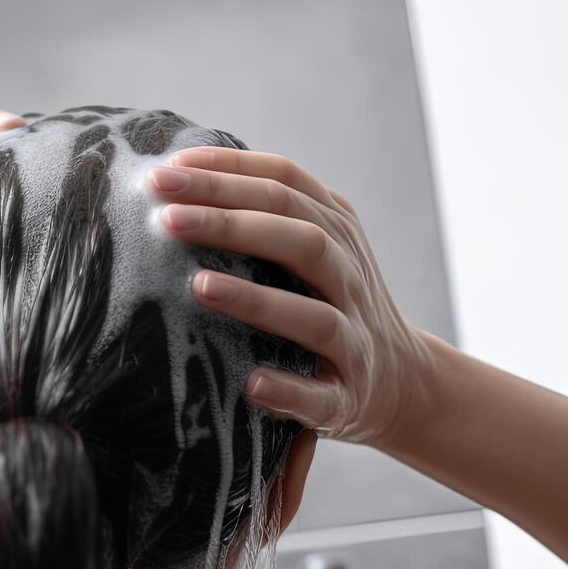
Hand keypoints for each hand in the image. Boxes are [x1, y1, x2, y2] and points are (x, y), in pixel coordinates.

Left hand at [149, 147, 436, 448]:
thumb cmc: (327, 300)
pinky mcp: (345, 398)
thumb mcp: (313, 246)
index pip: (287, 185)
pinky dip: (288, 389)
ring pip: (314, 316)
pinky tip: (250, 382)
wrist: (400, 379)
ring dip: (255, 300)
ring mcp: (352, 339)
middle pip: (299, 237)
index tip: (170, 170)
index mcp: (336, 232)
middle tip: (167, 216)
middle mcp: (348, 277)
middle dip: (230, 222)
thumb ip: (265, 213)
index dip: (231, 172)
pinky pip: (320, 396)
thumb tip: (176, 180)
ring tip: (197, 286)